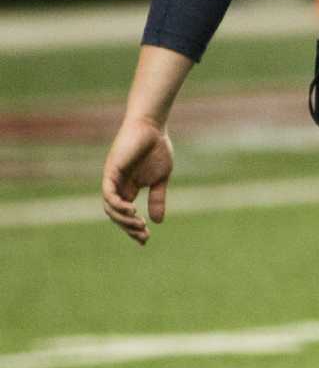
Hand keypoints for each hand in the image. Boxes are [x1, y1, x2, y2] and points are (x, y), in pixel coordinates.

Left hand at [101, 115, 173, 245]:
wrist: (152, 128)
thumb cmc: (157, 148)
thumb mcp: (161, 179)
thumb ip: (157, 198)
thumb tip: (157, 221)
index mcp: (128, 189)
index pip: (125, 215)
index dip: (133, 229)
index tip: (145, 240)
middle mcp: (117, 187)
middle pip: (116, 215)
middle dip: (128, 228)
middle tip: (143, 236)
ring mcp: (113, 180)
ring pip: (110, 207)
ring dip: (123, 219)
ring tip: (139, 224)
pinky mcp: (111, 172)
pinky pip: (109, 194)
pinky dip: (117, 205)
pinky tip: (132, 210)